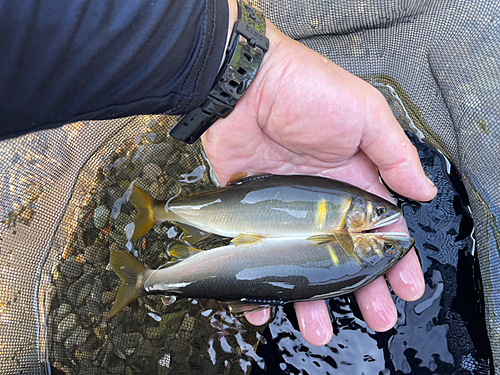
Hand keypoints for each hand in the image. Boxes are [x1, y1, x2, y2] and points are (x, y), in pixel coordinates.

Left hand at [201, 19, 435, 344]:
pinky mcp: (248, 212)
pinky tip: (262, 308)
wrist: (244, 84)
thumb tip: (424, 191)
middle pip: (342, 254)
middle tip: (376, 319)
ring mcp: (284, 209)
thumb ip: (394, 155)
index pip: (379, 228)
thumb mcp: (365, 115)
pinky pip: (255, 254)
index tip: (406, 287)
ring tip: (320, 331)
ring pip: (300, 263)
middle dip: (360, 287)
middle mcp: (319, 199)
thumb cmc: (307, 91)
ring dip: (310, 298)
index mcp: (351, 178)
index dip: (395, 258)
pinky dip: (255, 283)